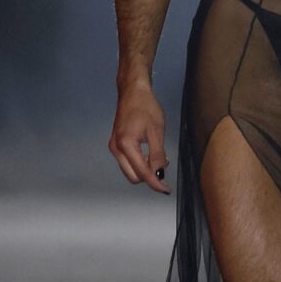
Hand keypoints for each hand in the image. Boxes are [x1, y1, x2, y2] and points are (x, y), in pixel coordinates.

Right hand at [109, 78, 170, 192]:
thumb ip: (157, 155)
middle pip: (133, 176)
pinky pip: (128, 162)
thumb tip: (159, 174)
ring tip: (160, 160)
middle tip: (165, 170)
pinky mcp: (116, 144)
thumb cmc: (145, 106)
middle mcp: (116, 148)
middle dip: (149, 177)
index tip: (166, 190)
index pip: (142, 173)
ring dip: (145, 170)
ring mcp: (114, 147)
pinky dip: (140, 163)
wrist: (132, 91)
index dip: (155, 183)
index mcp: (126, 145)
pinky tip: (151, 155)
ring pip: (130, 170)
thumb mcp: (157, 131)